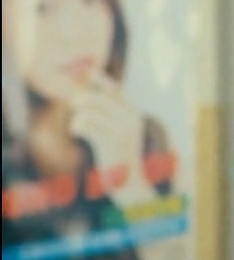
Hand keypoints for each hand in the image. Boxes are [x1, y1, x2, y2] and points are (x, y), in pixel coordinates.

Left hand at [66, 75, 155, 206]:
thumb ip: (107, 110)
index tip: (84, 76)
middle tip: (73, 105)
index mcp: (134, 114)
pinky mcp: (111, 144)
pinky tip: (76, 132)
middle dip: (81, 100)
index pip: (114, 89)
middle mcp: (131, 120)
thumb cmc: (119, 154)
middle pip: (98, 98)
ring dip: (78, 116)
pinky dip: (76, 126)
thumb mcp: (119, 129)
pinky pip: (86, 125)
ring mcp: (122, 132)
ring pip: (90, 111)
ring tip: (77, 124)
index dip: (98, 79)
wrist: (132, 183)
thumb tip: (84, 89)